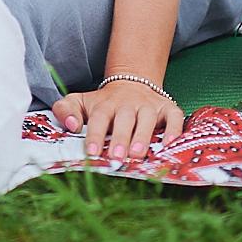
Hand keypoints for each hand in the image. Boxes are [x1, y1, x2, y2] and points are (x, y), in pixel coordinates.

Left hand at [53, 77, 183, 160]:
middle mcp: (128, 103)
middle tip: (116, 158)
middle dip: (120, 138)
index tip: (91, 153)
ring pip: (147, 118)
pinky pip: (174, 117)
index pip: (99, 118)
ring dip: (143, 135)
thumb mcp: (81, 102)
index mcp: (106, 104)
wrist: (132, 83)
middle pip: (124, 119)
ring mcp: (149, 105)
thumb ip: (66, 110)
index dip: (95, 134)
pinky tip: (169, 145)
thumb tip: (71, 125)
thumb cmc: (104, 103)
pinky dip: (173, 130)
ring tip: (137, 154)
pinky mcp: (168, 108)